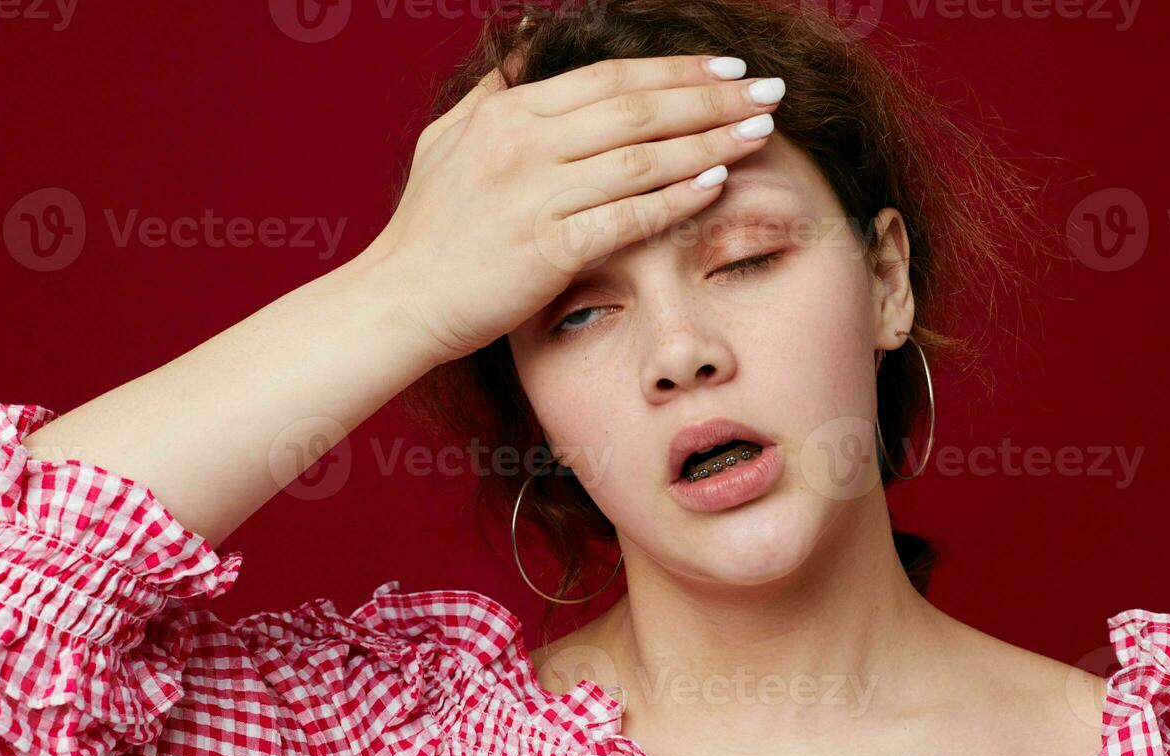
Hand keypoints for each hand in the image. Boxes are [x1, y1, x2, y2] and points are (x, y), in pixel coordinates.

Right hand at [363, 54, 784, 363]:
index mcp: (509, 114)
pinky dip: (675, 199)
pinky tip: (717, 184)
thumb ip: (496, 90)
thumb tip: (530, 41)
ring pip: (642, 157)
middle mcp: (525, 145)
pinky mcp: (547, 250)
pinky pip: (626, 218)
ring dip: (709, 140)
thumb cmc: (428, 226)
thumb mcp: (448, 138)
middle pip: (638, 109)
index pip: (611, 78)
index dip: (676, 69)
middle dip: (712, 96)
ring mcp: (536, 197)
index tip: (728, 65)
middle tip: (768, 90)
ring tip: (760, 131)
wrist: (400, 299)